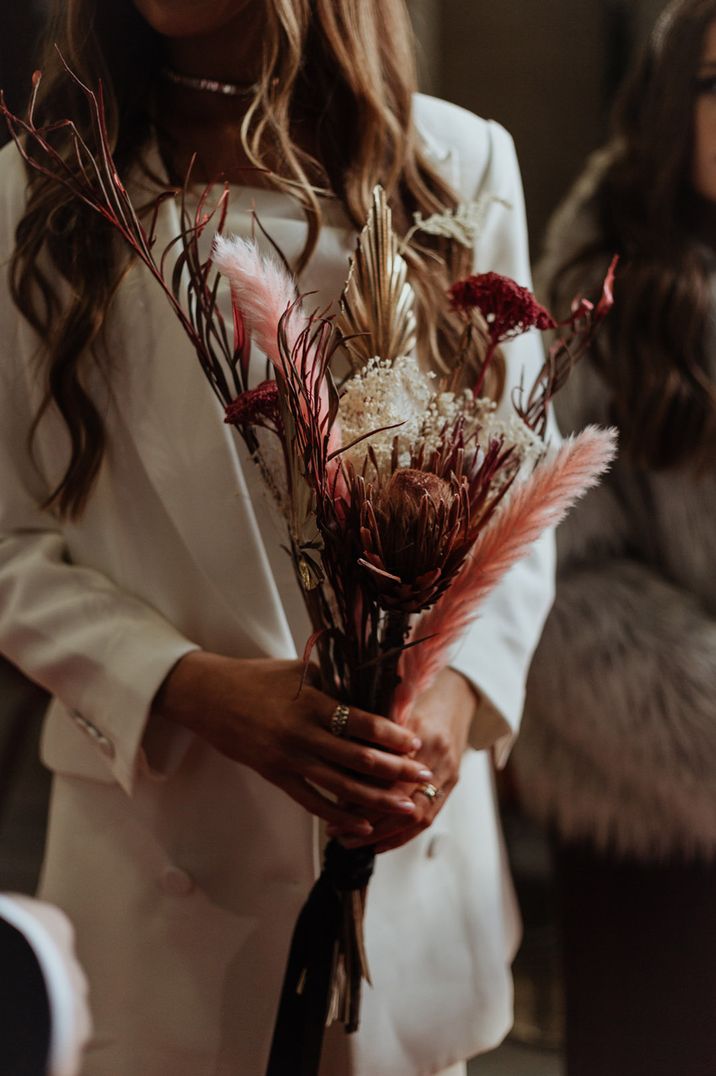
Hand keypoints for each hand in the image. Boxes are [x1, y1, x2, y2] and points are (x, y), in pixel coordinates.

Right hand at [153, 651, 433, 835]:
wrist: (209, 697)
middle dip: (396, 771)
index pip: (362, 722)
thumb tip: (375, 690)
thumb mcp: (299, 671)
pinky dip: (339, 815)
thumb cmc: (258, 678)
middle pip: (358, 758)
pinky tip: (363, 824)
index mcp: (311, 701)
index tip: (415, 743)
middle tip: (424, 777)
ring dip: (378, 798)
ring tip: (406, 807)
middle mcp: (302, 732)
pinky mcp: (275, 776)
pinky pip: (312, 801)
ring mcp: (287, 758)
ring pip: (341, 786)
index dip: (392, 735)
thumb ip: (334, 683)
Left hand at [327, 668, 475, 852]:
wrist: (457, 695)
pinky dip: (401, 836)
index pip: (389, 776)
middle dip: (367, 824)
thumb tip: (333, 768)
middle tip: (334, 831)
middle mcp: (437, 755)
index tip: (331, 806)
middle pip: (404, 803)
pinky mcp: (453, 783)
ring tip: (350, 843)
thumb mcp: (390, 706)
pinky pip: (429, 818)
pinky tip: (377, 845)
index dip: (360, 796)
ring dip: (382, 836)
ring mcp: (449, 771)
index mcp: (418, 732)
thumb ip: (368, 733)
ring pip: (417, 817)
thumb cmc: (415, 698)